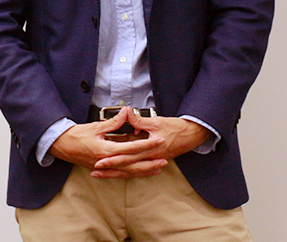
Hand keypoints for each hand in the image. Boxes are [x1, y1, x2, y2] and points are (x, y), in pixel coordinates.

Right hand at [49, 107, 166, 177]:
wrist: (62, 146)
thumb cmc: (77, 136)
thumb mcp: (96, 126)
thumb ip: (114, 122)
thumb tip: (127, 112)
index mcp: (107, 151)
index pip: (132, 148)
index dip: (147, 145)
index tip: (159, 141)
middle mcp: (108, 162)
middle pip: (134, 165)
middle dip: (150, 163)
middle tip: (164, 161)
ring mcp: (105, 167)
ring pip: (128, 172)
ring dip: (144, 171)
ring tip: (157, 169)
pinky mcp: (103, 169)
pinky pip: (120, 174)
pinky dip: (132, 173)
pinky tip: (140, 172)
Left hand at [89, 109, 209, 178]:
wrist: (191, 135)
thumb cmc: (175, 128)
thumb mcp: (156, 121)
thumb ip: (139, 120)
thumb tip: (126, 112)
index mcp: (149, 150)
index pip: (127, 157)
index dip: (112, 159)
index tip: (100, 161)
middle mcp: (149, 159)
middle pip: (126, 167)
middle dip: (110, 170)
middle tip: (95, 171)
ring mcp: (151, 162)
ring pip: (131, 171)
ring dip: (116, 173)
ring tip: (101, 174)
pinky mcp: (153, 161)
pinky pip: (138, 169)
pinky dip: (127, 171)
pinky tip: (118, 172)